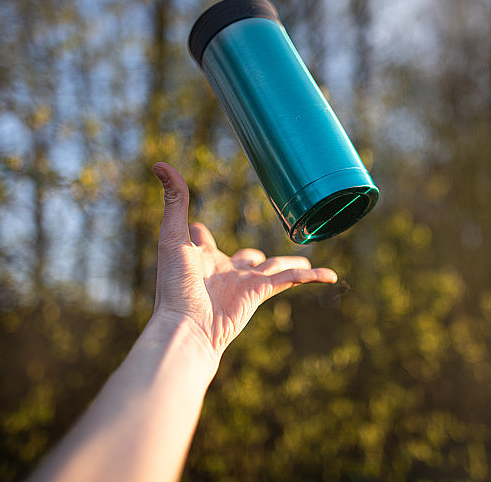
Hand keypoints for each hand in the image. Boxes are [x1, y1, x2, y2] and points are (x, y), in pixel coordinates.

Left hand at [150, 162, 337, 358]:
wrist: (187, 325)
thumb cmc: (174, 285)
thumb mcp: (173, 236)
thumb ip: (174, 200)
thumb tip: (161, 165)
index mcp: (202, 257)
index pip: (203, 240)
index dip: (201, 234)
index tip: (198, 228)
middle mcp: (224, 271)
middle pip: (244, 259)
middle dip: (251, 258)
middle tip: (254, 258)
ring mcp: (244, 283)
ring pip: (274, 268)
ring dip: (290, 265)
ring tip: (303, 264)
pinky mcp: (259, 293)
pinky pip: (290, 280)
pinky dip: (312, 277)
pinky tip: (330, 276)